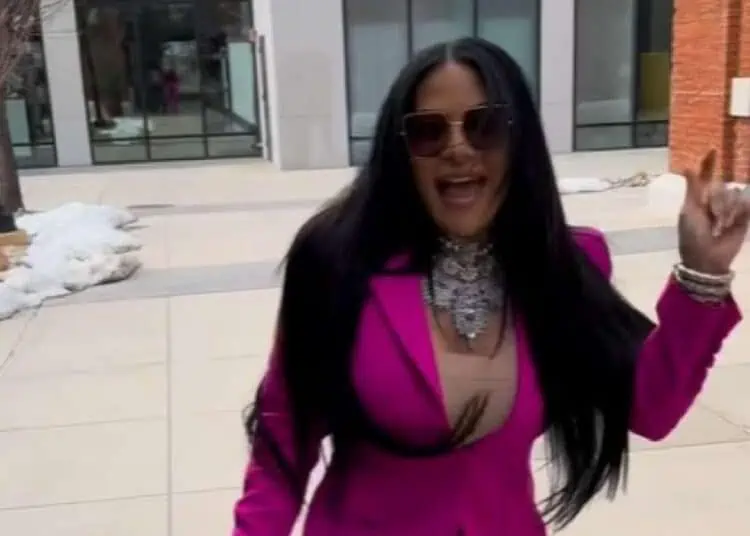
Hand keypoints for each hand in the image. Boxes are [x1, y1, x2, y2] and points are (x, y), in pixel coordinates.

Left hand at [678, 150, 749, 273]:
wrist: (707, 258)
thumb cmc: (692, 235)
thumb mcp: (690, 210)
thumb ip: (692, 188)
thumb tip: (688, 165)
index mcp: (699, 198)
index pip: (706, 175)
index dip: (709, 162)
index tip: (712, 148)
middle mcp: (716, 200)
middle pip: (721, 186)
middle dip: (716, 201)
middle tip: (711, 218)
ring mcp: (731, 208)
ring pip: (734, 195)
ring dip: (726, 211)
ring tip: (719, 226)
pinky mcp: (743, 217)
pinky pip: (745, 206)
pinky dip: (737, 214)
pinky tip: (729, 226)